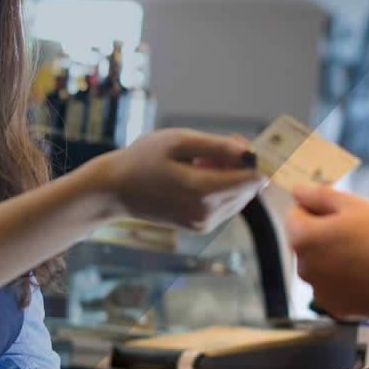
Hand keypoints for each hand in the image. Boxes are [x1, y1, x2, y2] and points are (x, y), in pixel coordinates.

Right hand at [89, 129, 262, 232]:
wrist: (114, 190)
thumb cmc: (142, 159)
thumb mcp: (179, 141)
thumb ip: (217, 146)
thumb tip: (251, 152)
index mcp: (203, 192)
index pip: (254, 179)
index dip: (253, 157)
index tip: (235, 141)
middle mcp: (208, 213)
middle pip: (250, 189)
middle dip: (241, 166)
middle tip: (216, 145)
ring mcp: (204, 223)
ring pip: (240, 197)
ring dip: (231, 177)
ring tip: (201, 161)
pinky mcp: (200, 226)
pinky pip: (226, 205)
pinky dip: (220, 188)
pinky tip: (197, 174)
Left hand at [285, 184, 368, 319]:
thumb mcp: (355, 205)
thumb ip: (319, 196)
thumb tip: (297, 191)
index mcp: (303, 238)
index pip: (295, 214)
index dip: (317, 208)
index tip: (342, 211)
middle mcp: (303, 267)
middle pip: (308, 242)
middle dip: (325, 234)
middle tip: (359, 232)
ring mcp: (319, 291)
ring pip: (321, 265)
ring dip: (334, 257)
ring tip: (367, 254)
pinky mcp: (336, 308)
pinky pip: (335, 287)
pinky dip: (345, 280)